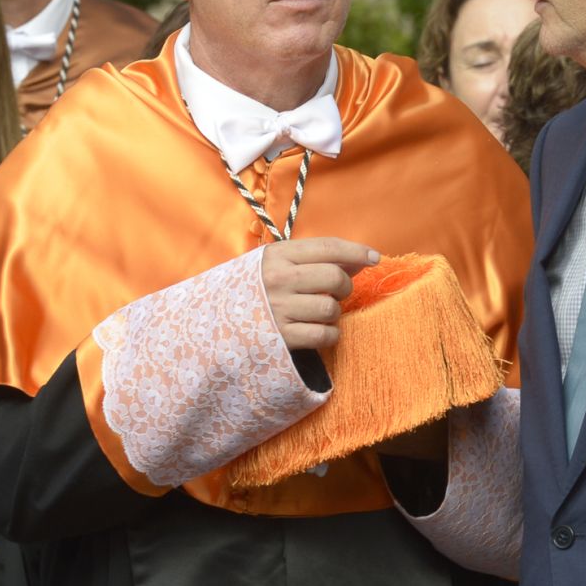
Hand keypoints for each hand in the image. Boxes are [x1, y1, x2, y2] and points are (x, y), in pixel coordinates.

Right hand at [260, 237, 377, 349]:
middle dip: (344, 286)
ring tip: (318, 312)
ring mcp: (279, 309)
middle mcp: (278, 279)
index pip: (328, 247)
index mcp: (277, 255)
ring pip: (331, 308)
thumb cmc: (253, 288)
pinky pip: (324, 335)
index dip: (357, 251)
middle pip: (335, 277)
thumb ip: (315, 259)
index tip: (374, 257)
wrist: (211, 322)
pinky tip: (317, 330)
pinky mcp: (281, 338)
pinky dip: (329, 334)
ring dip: (333, 312)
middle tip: (334, 292)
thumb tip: (362, 260)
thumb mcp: (276, 263)